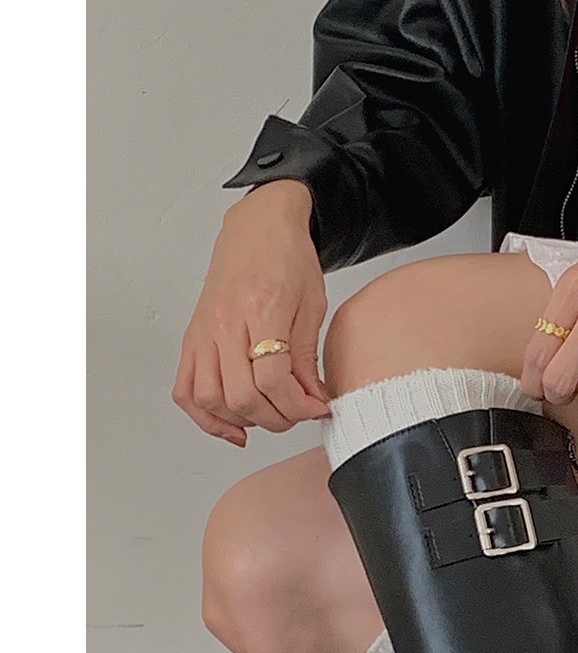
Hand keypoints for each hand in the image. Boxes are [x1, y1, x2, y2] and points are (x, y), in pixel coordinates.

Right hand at [173, 181, 331, 444]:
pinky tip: (232, 425)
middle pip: (241, 396)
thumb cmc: (287, 258)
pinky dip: (205, 416)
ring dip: (244, 420)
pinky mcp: (192, 339)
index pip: (272, 379)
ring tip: (271, 414)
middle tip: (298, 413)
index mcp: (260, 309)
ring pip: (210, 399)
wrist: (258, 228)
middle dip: (277, 417)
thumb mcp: (312, 305)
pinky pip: (185, 390)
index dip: (299, 405)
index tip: (318, 407)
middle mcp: (224, 323)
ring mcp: (202, 332)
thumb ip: (306, 357)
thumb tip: (311, 400)